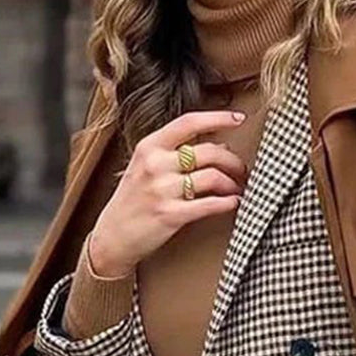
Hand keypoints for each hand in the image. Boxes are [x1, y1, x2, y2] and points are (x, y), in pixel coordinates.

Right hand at [87, 109, 249, 277]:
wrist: (112, 237)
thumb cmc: (132, 202)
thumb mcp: (145, 168)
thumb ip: (177, 154)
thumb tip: (220, 146)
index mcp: (149, 147)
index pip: (189, 123)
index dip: (218, 118)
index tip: (238, 119)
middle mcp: (155, 165)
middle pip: (209, 152)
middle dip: (233, 161)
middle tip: (242, 170)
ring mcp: (162, 190)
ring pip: (213, 177)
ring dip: (232, 184)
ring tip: (237, 190)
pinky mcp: (170, 215)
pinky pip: (209, 205)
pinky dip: (227, 203)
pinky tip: (233, 204)